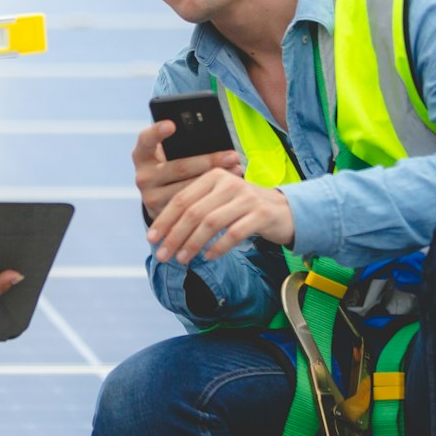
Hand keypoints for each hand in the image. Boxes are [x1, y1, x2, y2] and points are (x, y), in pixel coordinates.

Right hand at [132, 120, 242, 218]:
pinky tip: (228, 190)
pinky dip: (210, 197)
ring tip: (237, 171)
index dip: (158, 132)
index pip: (146, 139)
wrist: (162, 196)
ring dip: (215, 181)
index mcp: (142, 154)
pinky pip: (190, 206)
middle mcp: (142, 176)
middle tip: (233, 156)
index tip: (172, 124)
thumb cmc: (174, 165)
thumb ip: (184, 146)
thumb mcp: (172, 154)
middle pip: (179, 167)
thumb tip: (215, 141)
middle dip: (209, 161)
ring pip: (187, 189)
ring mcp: (150, 198)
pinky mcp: (162, 215)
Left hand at [147, 169, 293, 264]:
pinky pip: (233, 233)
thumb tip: (163, 235)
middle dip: (175, 236)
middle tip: (163, 255)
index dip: (164, 220)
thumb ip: (196, 210)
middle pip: (194, 212)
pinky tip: (208, 257)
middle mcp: (228, 183)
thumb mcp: (218, 201)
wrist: (285, 210)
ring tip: (182, 259)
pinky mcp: (260, 214)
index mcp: (213, 176)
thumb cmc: (243, 209)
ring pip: (211, 223)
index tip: (151, 239)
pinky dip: (218, 247)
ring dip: (193, 244)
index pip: (182, 199)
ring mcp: (246, 198)